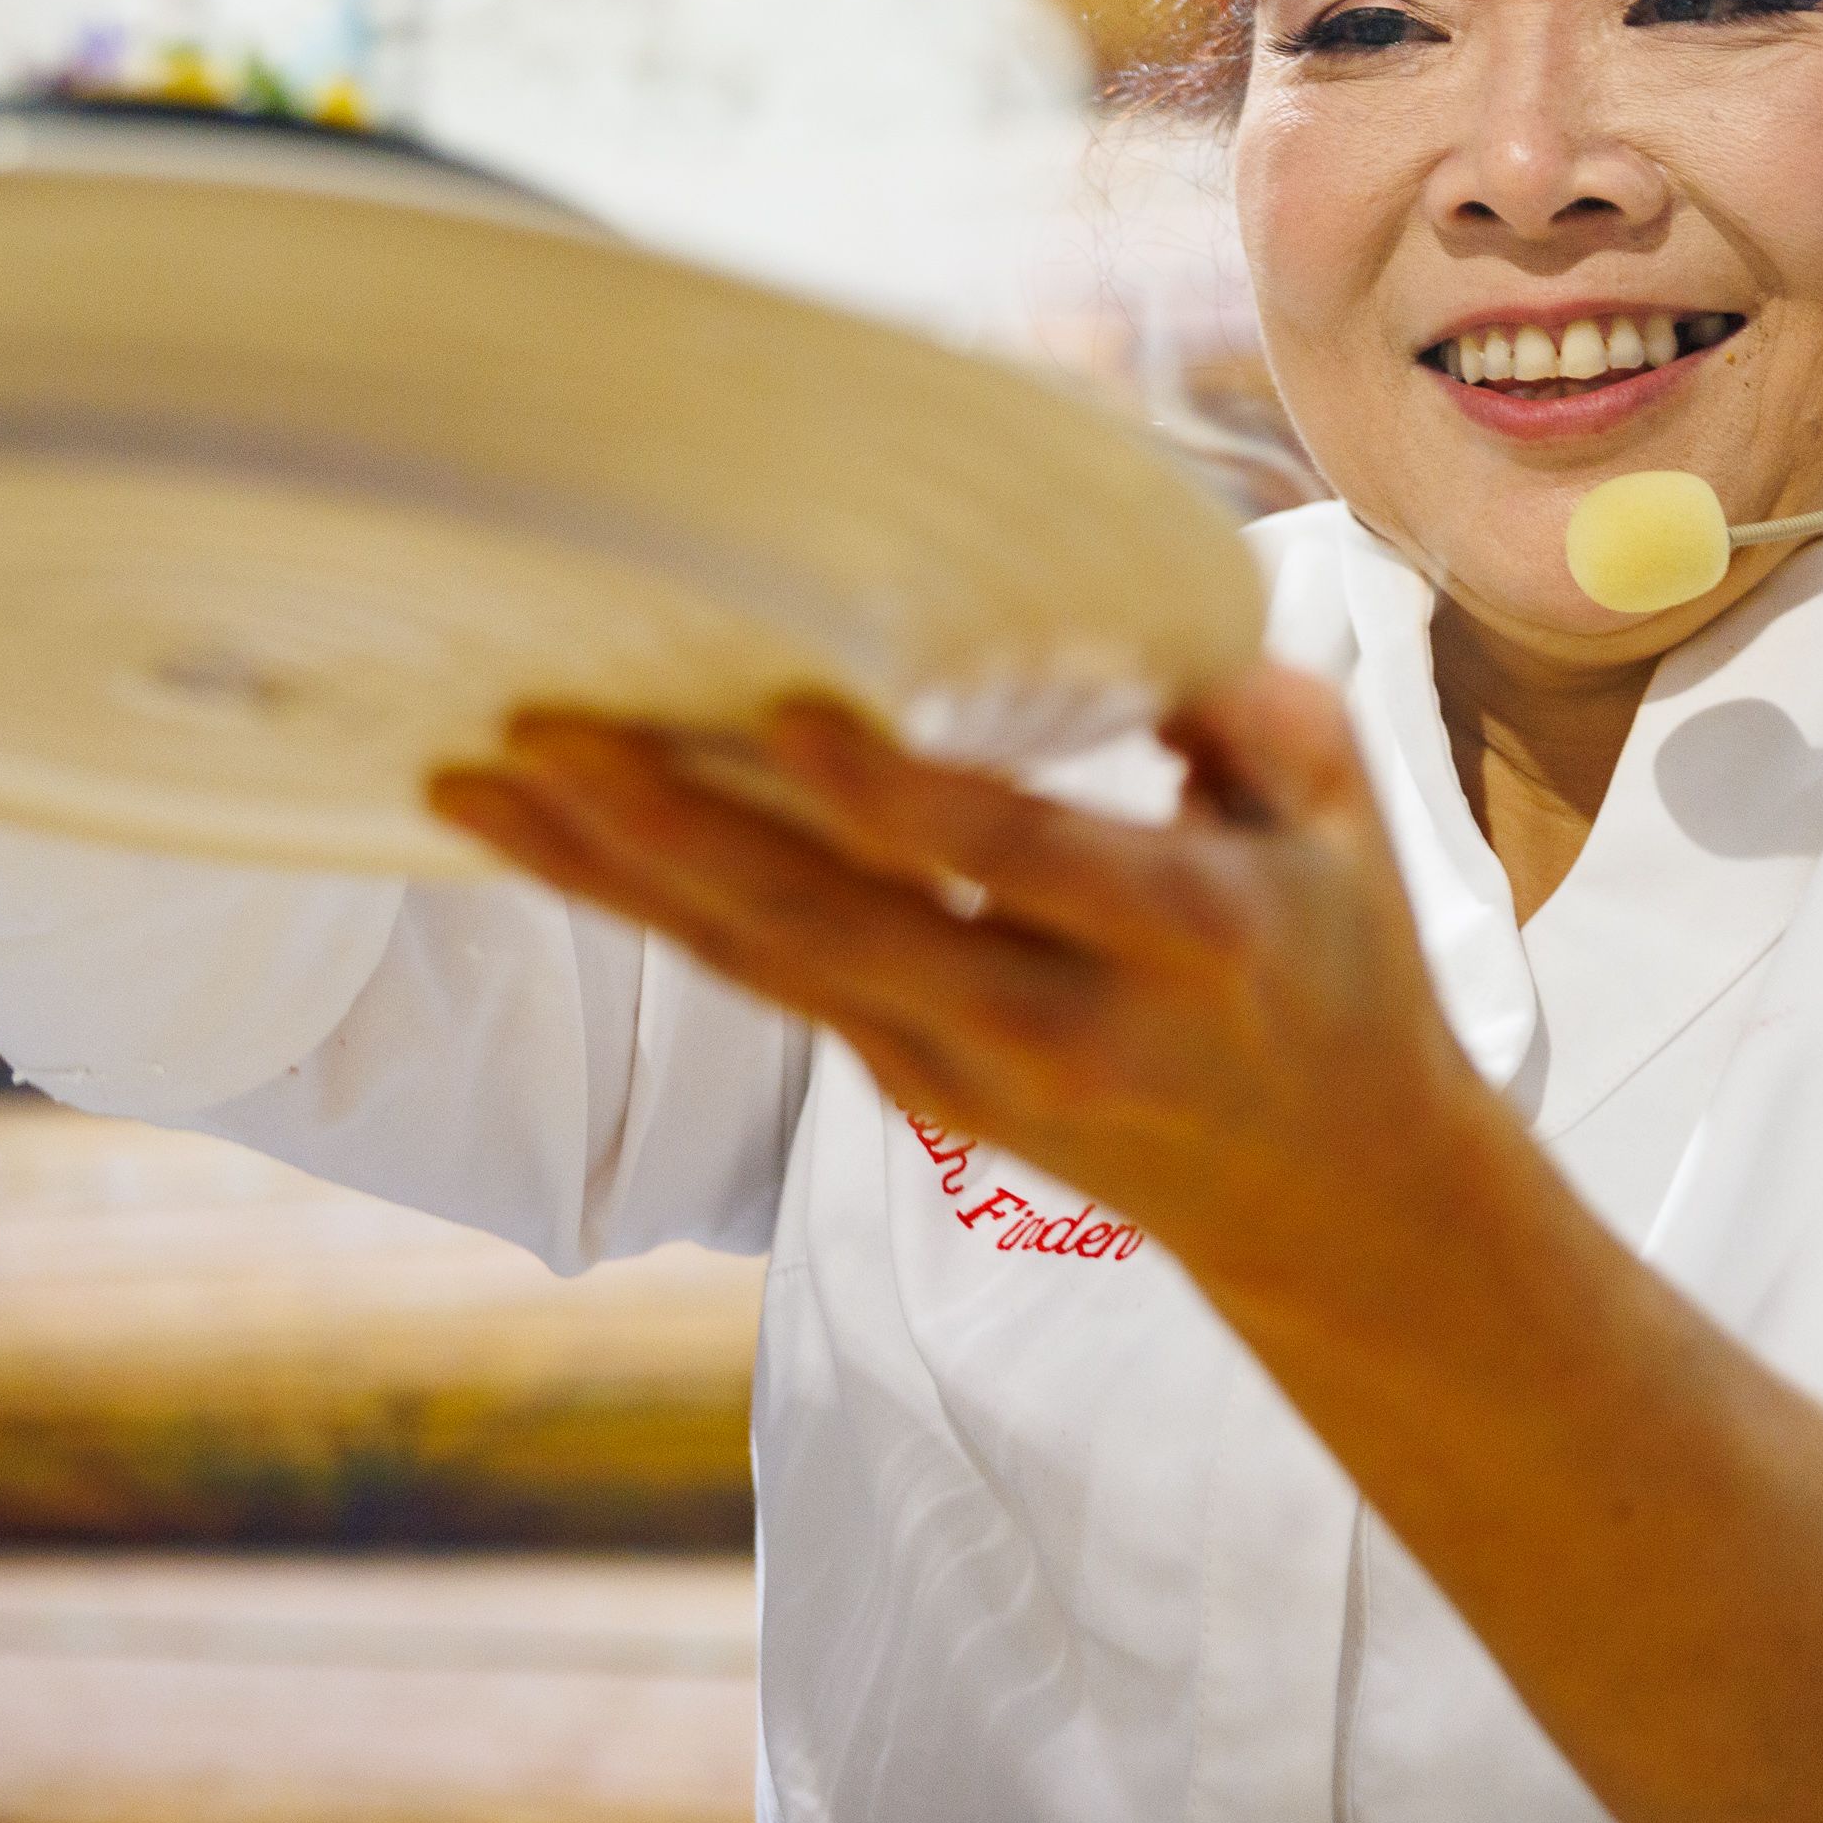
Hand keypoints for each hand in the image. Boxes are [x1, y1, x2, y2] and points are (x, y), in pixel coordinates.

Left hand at [428, 669, 1498, 1280]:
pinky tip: (550, 837)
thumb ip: (1261, 717)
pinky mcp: (903, 1090)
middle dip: (668, 833)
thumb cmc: (1337, 970)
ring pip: (761, 967)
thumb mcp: (1349, 831)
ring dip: (607, 876)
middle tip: (533, 733)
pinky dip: (650, 908)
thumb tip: (1166, 619)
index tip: (782, 710)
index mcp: (1182, 937)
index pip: (1008, 861)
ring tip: (473, 784)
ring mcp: (962, 1074)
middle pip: (831, 929)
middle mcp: (1052, 1025)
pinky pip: (761, 983)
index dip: (888, 800)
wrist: (1331, 1204)